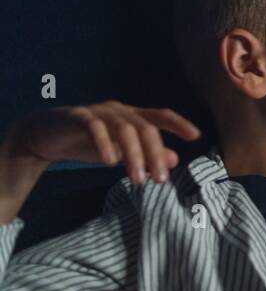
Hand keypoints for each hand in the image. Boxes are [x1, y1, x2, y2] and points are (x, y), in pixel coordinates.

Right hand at [2, 101, 200, 184]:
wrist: (44, 136)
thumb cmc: (88, 143)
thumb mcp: (121, 152)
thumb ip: (146, 154)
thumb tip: (175, 159)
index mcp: (132, 116)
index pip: (161, 116)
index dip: (179, 124)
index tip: (196, 137)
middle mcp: (119, 110)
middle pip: (145, 128)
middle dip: (155, 154)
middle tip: (160, 179)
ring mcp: (98, 111)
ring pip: (123, 129)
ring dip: (133, 155)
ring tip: (137, 178)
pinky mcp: (76, 116)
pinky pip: (94, 126)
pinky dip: (104, 143)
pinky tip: (109, 162)